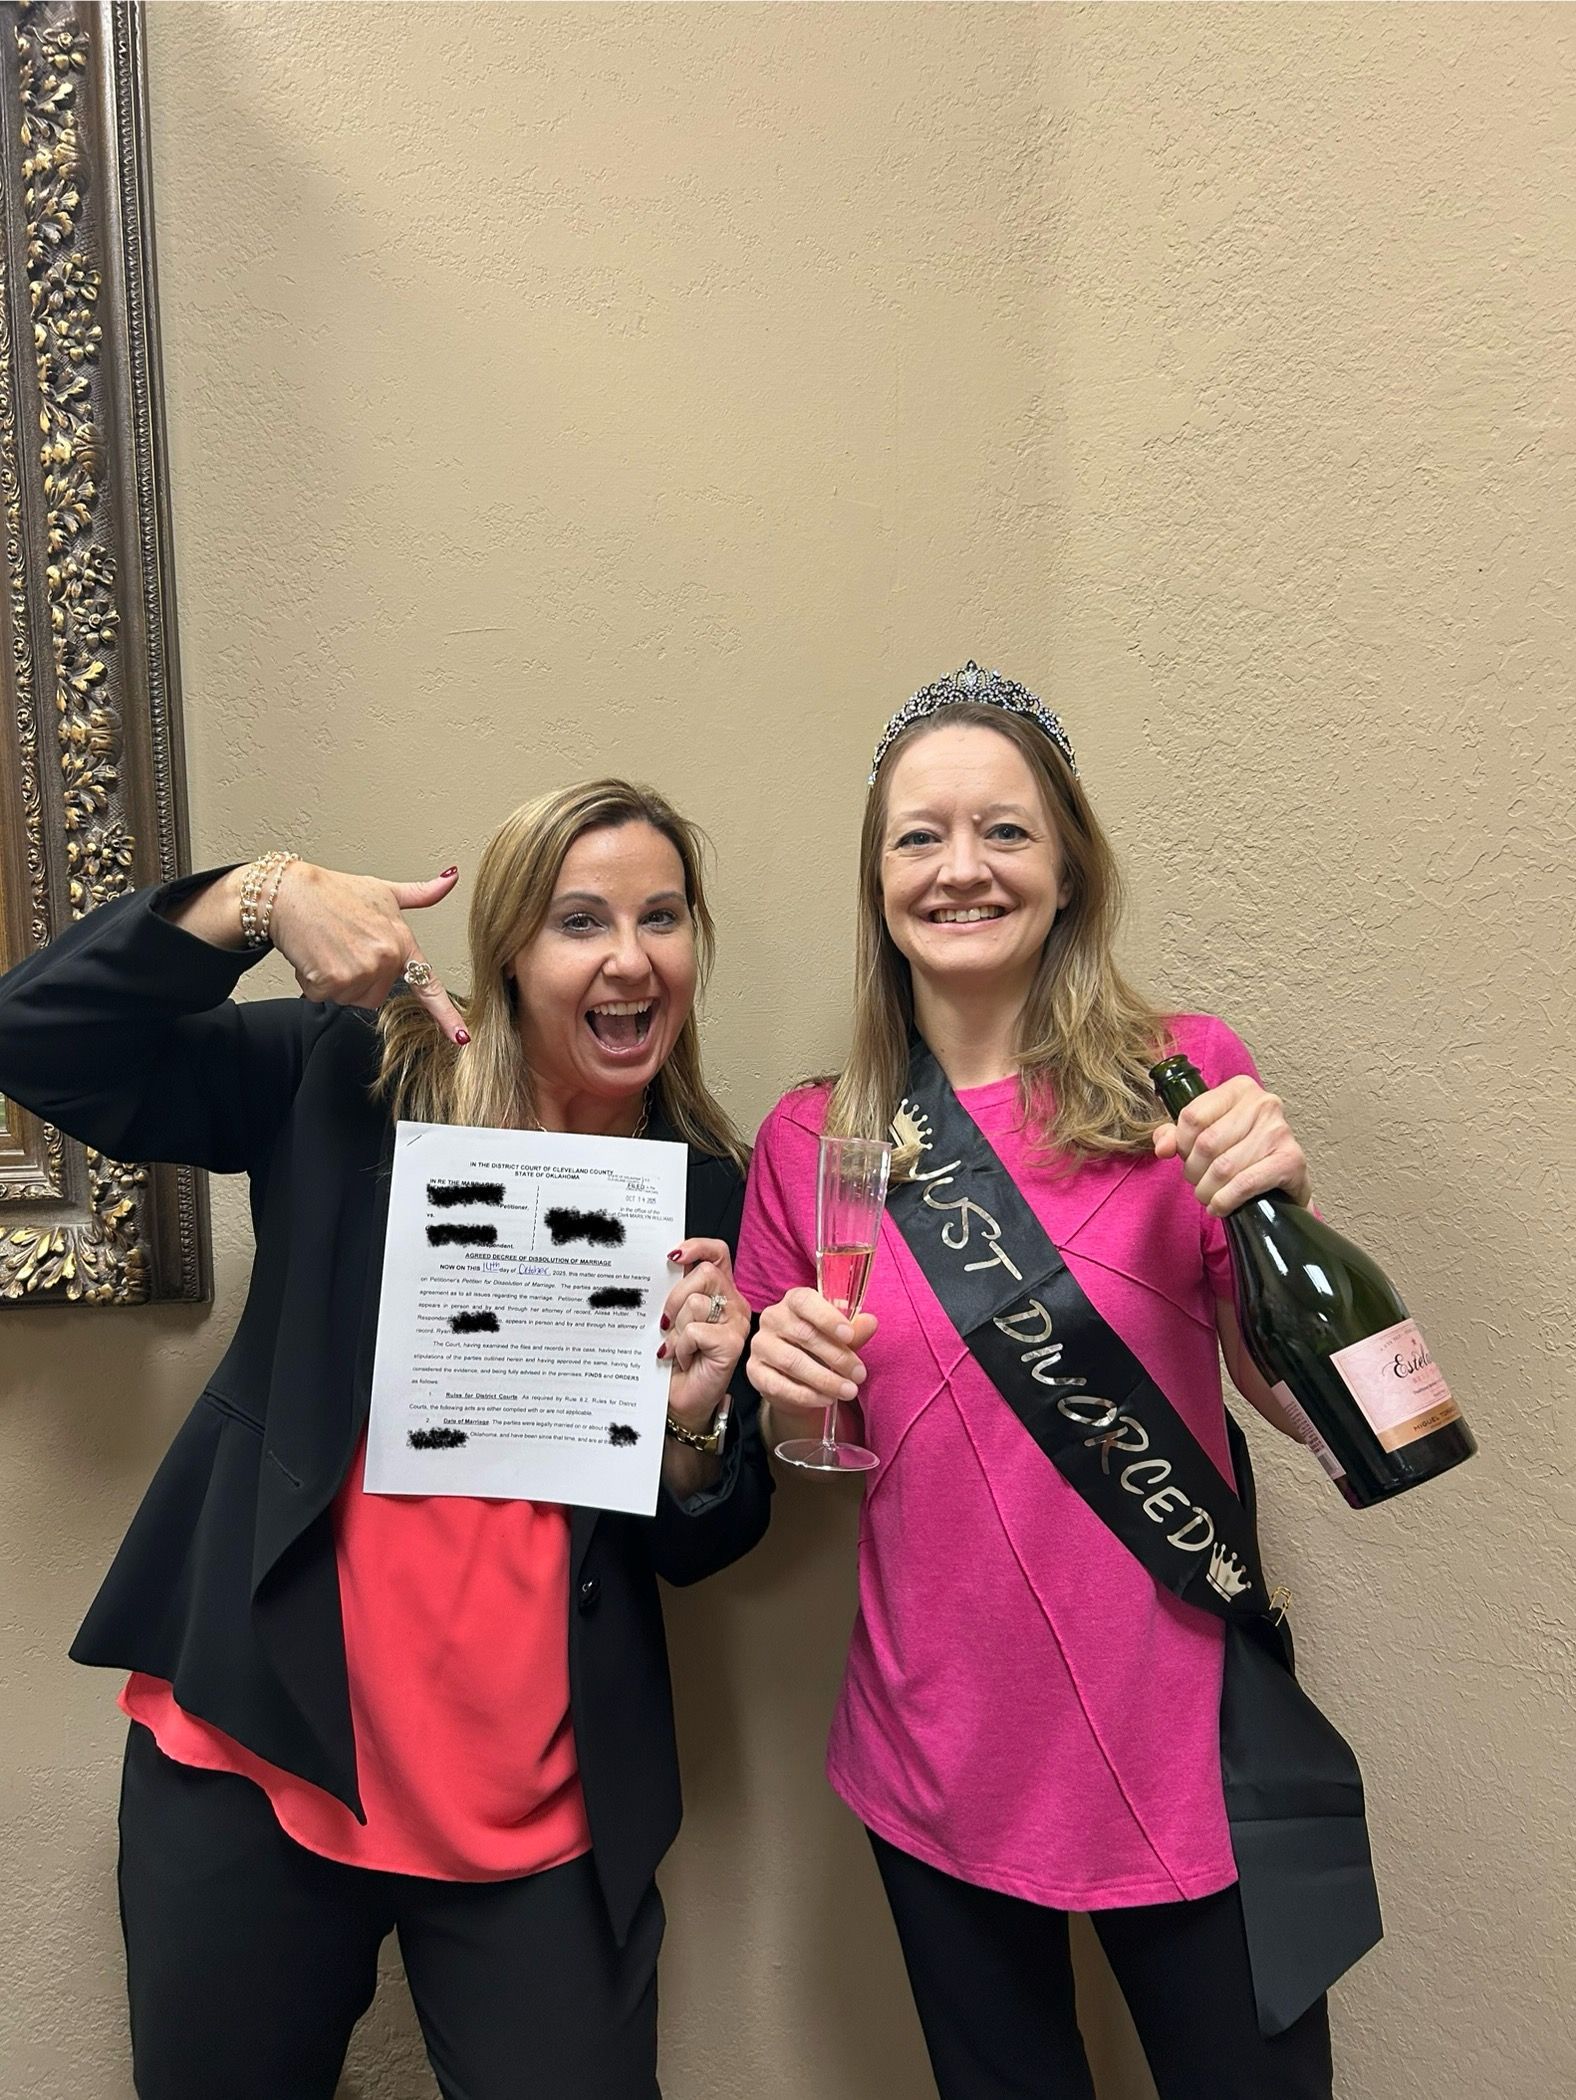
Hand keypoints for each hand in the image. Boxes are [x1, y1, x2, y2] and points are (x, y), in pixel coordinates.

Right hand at [268, 862, 469, 1044]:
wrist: (292, 893)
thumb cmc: (335, 892)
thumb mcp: (384, 892)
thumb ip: (421, 894)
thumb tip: (450, 879)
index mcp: (402, 942)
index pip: (427, 985)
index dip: (446, 1015)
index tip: (461, 1036)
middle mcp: (384, 959)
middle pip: (376, 996)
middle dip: (358, 979)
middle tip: (344, 948)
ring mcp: (359, 972)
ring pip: (350, 999)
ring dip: (336, 981)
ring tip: (329, 949)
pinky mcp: (331, 982)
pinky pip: (325, 998)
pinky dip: (314, 983)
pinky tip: (314, 956)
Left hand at [660, 1239, 750, 1430]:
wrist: (681, 1399)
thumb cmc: (676, 1358)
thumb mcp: (673, 1316)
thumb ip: (674, 1291)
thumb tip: (662, 1266)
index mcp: (720, 1290)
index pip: (717, 1253)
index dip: (697, 1247)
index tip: (673, 1256)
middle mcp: (733, 1302)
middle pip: (705, 1274)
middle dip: (675, 1297)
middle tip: (666, 1322)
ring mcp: (736, 1323)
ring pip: (696, 1303)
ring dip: (677, 1329)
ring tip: (679, 1347)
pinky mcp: (732, 1343)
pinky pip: (696, 1330)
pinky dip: (682, 1346)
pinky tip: (686, 1359)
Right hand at [747, 1286, 877, 1432]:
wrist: (798, 1380)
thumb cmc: (821, 1349)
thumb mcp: (841, 1338)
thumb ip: (855, 1330)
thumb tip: (870, 1323)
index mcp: (793, 1301)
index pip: (805, 1301)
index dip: (828, 1317)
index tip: (849, 1335)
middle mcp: (772, 1318)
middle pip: (804, 1335)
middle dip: (837, 1356)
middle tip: (860, 1374)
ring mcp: (760, 1345)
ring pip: (792, 1362)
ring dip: (824, 1379)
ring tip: (848, 1390)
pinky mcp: (755, 1372)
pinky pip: (779, 1385)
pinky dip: (806, 1395)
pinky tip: (826, 1399)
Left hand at [1152, 1075, 1310, 1213]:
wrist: (1286, 1178)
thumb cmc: (1243, 1150)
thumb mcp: (1208, 1133)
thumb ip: (1178, 1134)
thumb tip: (1163, 1147)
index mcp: (1239, 1089)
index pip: (1192, 1116)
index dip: (1181, 1144)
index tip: (1186, 1157)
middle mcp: (1263, 1104)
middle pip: (1206, 1143)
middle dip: (1194, 1171)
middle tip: (1197, 1182)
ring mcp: (1279, 1131)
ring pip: (1223, 1167)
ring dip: (1208, 1190)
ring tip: (1208, 1196)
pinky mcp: (1291, 1160)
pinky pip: (1245, 1183)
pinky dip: (1225, 1200)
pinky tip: (1220, 1206)